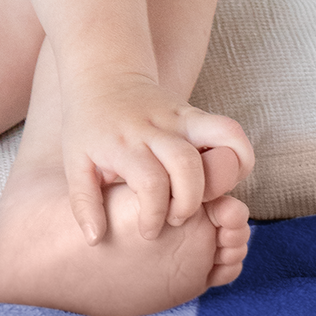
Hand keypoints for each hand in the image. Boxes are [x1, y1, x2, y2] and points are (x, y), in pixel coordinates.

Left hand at [60, 74, 253, 242]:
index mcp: (123, 143)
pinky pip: (231, 131)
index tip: (148, 230)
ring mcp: (179, 117)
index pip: (151, 182)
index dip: (155, 214)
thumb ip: (83, 203)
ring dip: (223, 178)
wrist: (105, 76)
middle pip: (188, 164)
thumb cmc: (89, 127)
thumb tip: (96, 239)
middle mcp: (154, 128)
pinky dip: (240, 156)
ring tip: (206, 198)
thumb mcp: (75, 163)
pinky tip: (224, 177)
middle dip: (189, 202)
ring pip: (219, 140)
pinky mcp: (196, 113)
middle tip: (175, 217)